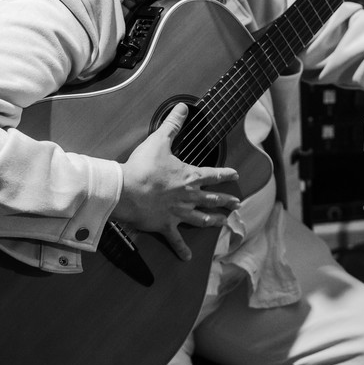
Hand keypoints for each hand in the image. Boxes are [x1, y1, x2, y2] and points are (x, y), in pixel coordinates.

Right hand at [112, 102, 240, 260]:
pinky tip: (187, 257)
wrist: (126, 191)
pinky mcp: (165, 226)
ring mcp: (178, 213)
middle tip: (237, 203)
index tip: (236, 175)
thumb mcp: (159, 140)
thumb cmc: (143, 166)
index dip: (226, 174)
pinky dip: (182, 249)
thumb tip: (183, 107)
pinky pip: (176, 240)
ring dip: (213, 221)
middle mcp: (188, 196)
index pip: (213, 174)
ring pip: (201, 219)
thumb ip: (172, 124)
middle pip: (212, 199)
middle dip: (226, 200)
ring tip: (223, 223)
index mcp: (189, 176)